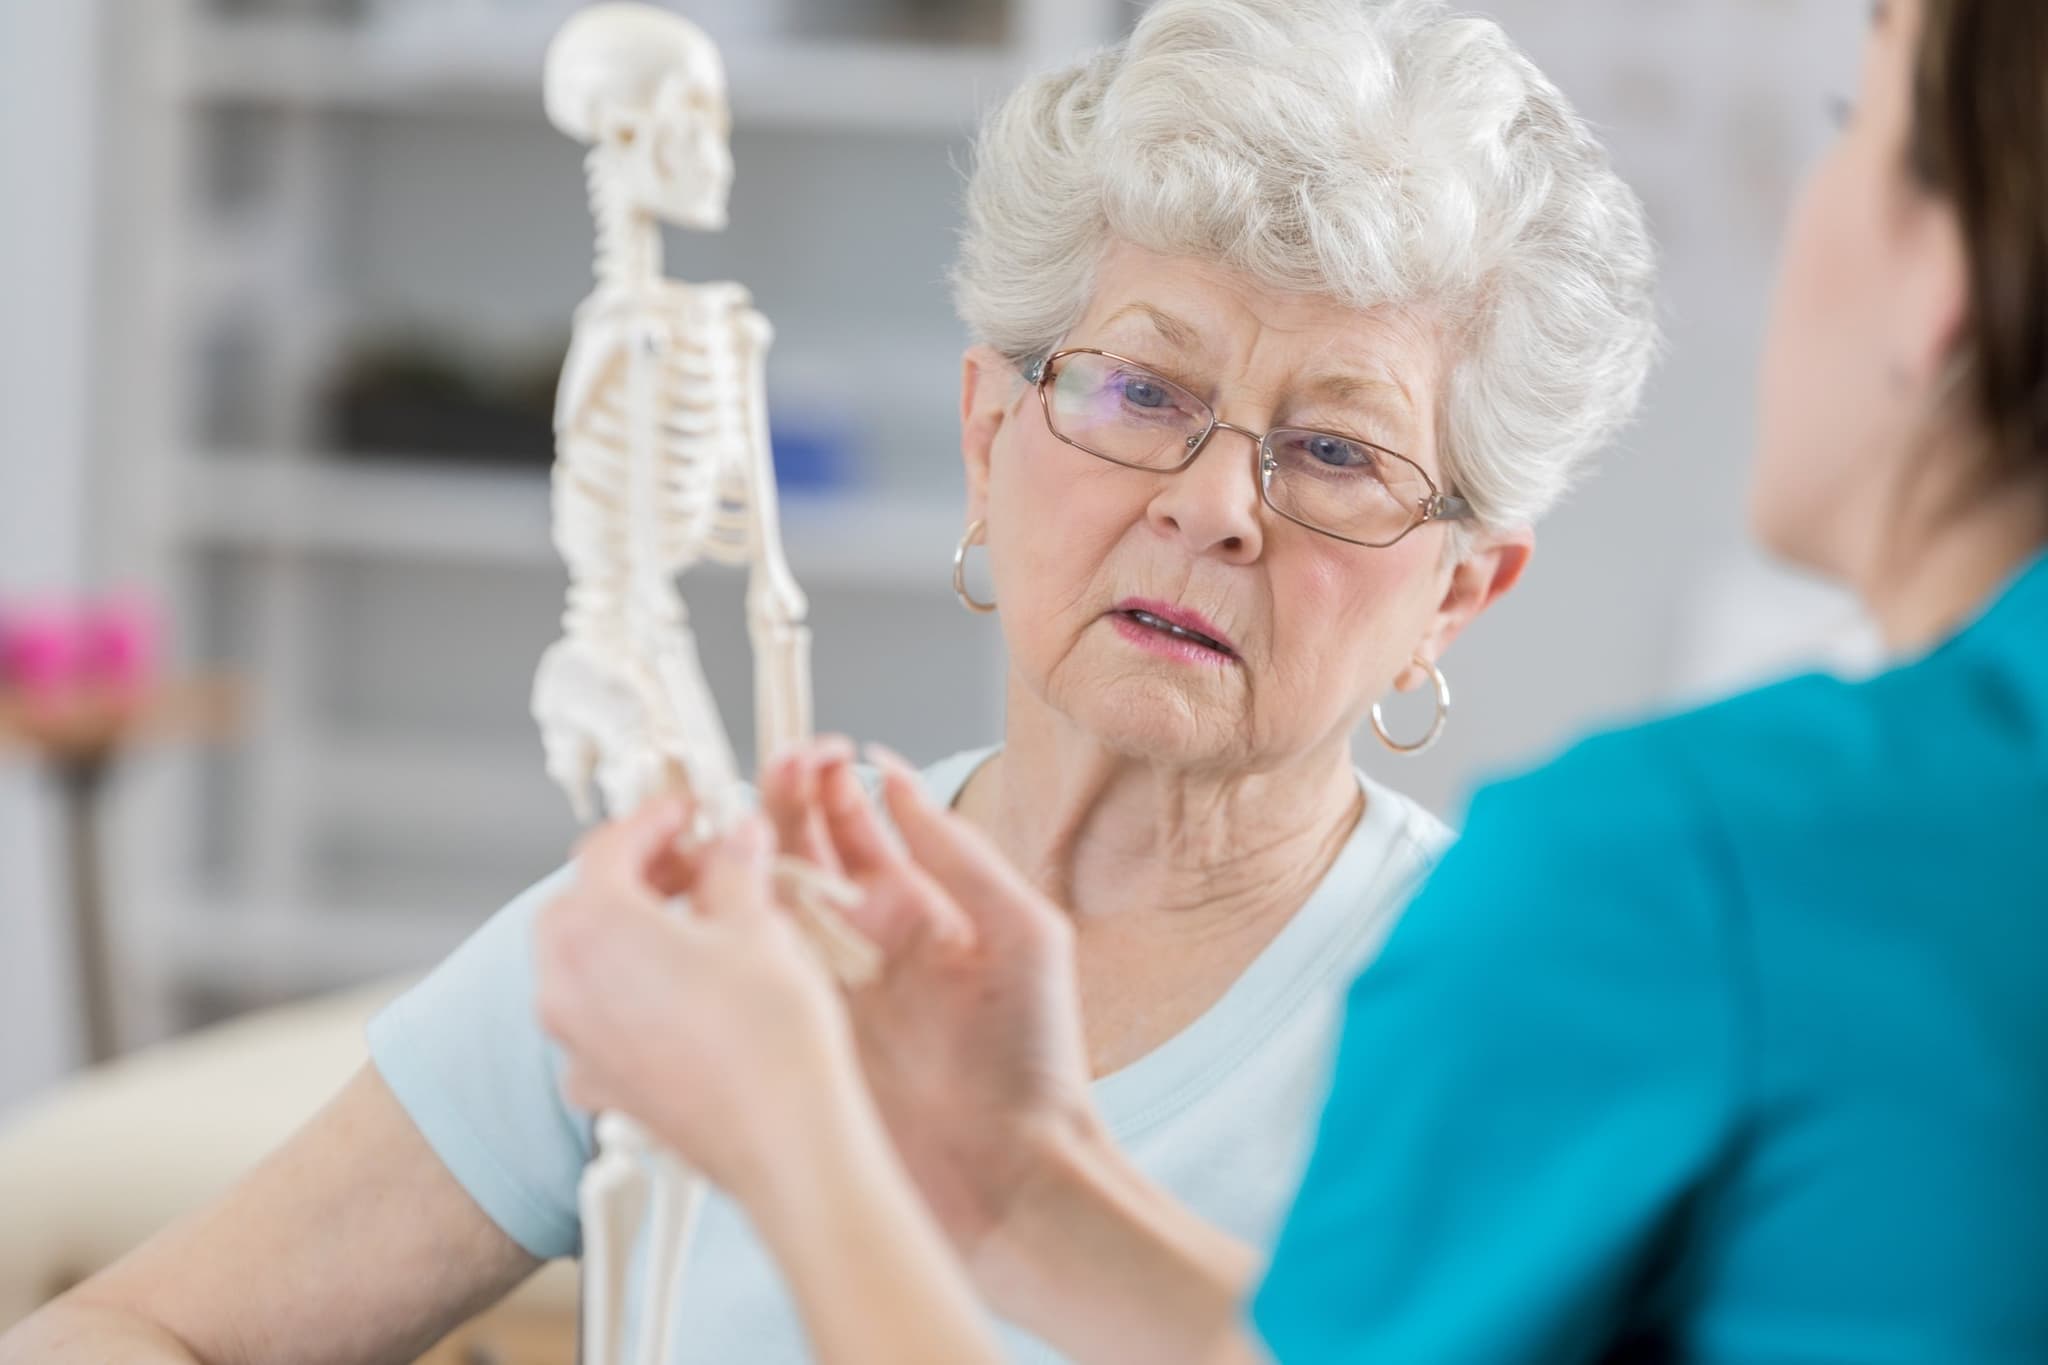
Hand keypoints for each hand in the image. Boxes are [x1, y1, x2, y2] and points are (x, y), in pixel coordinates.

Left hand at [534, 798, 865, 1203]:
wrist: (784, 1141)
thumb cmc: (771, 1028)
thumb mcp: (758, 923)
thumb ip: (733, 867)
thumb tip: (734, 836)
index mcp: (592, 927)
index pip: (606, 847)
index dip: (653, 820)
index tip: (691, 813)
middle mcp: (562, 983)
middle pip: (579, 904)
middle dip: (633, 876)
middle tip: (694, 866)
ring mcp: (573, 1041)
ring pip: (581, 963)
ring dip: (627, 933)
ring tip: (695, 927)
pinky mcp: (598, 1085)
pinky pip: (595, 1020)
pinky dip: (627, 995)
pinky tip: (682, 996)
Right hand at [759, 740, 1100, 1256]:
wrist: (1014, 1176)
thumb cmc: (1034, 1060)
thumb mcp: (1022, 932)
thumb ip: (958, 853)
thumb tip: (902, 778)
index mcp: (912, 912)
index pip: (855, 829)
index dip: (831, 784)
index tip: (819, 748)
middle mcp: (857, 946)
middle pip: (798, 854)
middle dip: (781, 804)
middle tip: (774, 766)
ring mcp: (819, 990)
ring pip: (760, 906)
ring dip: (741, 858)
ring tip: (734, 819)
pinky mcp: (791, 1037)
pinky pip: (743, 975)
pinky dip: (719, 933)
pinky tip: (706, 896)